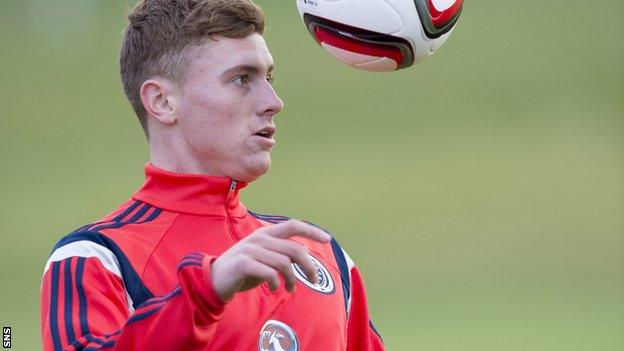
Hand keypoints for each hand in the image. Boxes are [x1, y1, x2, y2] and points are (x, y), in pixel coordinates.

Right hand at [210, 219, 330, 302]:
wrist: (214, 280)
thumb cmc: (244, 271)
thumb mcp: (266, 259)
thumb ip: (283, 254)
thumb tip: (306, 254)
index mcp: (266, 234)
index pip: (293, 225)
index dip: (311, 230)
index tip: (327, 239)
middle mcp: (260, 238)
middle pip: (294, 249)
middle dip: (309, 267)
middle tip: (314, 280)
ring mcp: (251, 250)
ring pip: (284, 263)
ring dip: (292, 279)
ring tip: (290, 289)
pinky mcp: (244, 263)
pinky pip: (269, 273)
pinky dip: (277, 282)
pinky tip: (276, 288)